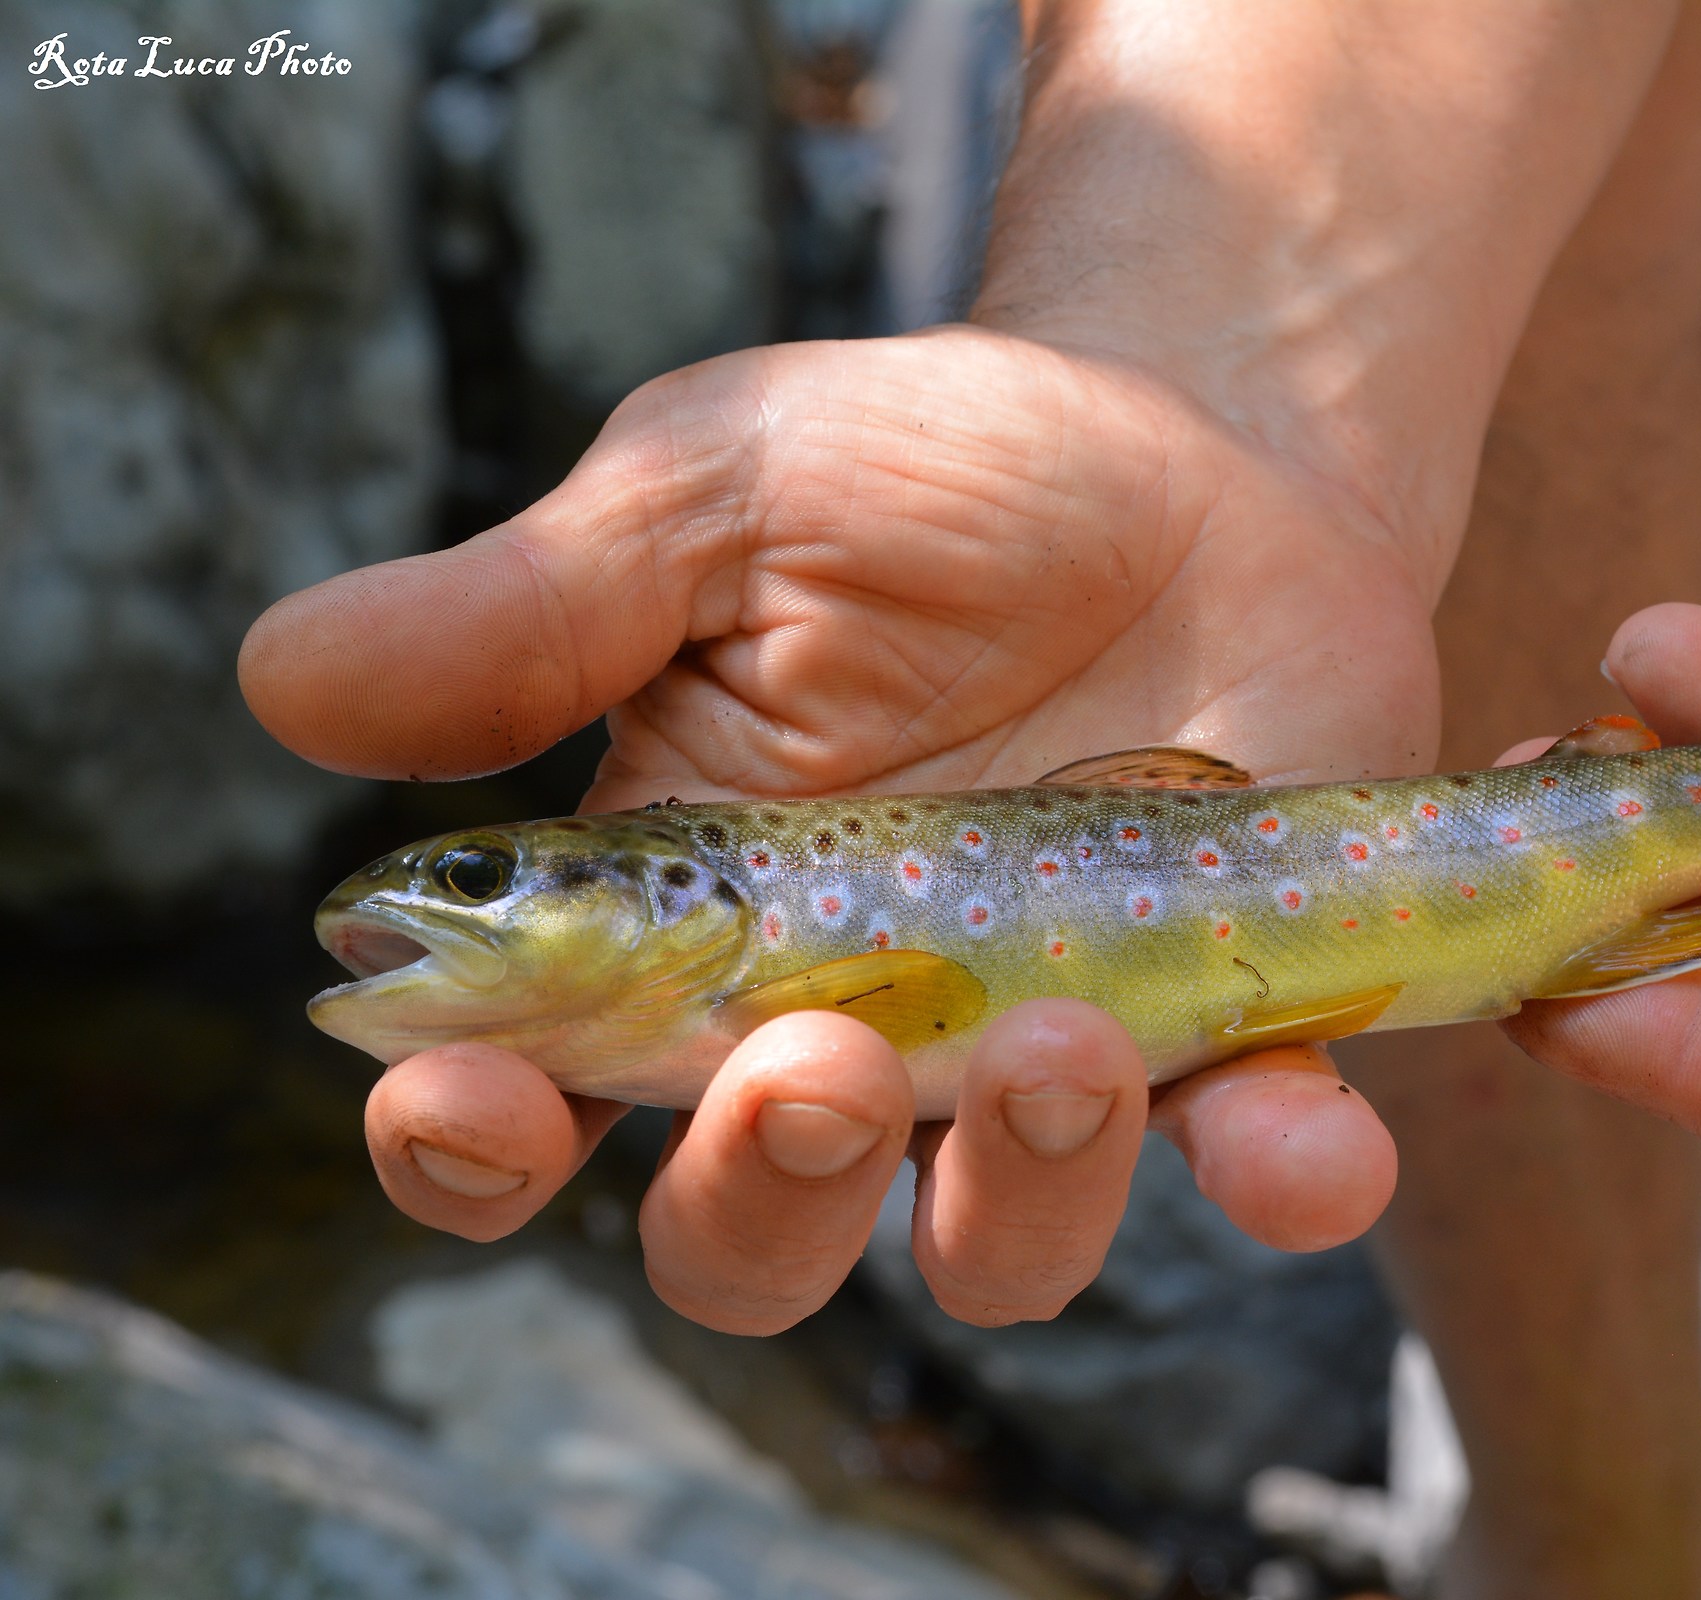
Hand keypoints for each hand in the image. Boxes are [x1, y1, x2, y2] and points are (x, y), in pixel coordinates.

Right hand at [243, 327, 1428, 1331]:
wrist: (1195, 429)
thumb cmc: (932, 466)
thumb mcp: (716, 498)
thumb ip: (535, 609)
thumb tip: (278, 682)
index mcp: (682, 921)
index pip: (533, 1097)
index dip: (471, 1144)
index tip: (461, 1095)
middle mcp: (848, 1024)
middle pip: (753, 1232)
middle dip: (761, 1194)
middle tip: (812, 1062)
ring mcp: (1042, 1044)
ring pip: (990, 1244)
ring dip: (1010, 1197)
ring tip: (1061, 1048)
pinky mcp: (1230, 1021)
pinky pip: (1253, 1158)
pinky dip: (1282, 1180)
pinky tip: (1308, 1146)